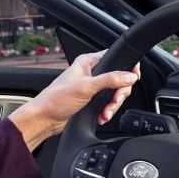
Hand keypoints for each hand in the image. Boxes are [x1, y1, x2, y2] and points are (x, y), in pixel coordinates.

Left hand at [9, 51, 140, 150]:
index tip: (133, 78)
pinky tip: (101, 115)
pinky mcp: (93, 99)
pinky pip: (109, 104)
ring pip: (115, 94)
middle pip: (120, 80)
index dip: (128, 68)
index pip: (116, 59)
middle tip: (114, 100)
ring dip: (113, 106)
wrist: (46, 118)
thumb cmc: (56, 99)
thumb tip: (130, 76)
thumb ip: (110, 80)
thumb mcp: (86, 87)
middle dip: (119, 94)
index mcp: (89, 62)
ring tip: (105, 112)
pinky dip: (108, 111)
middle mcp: (92, 73)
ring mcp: (93, 87)